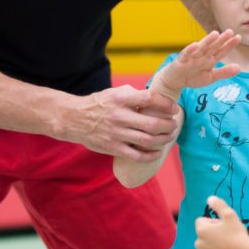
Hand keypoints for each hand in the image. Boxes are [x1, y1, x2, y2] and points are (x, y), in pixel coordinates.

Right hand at [65, 84, 179, 160]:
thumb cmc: (101, 103)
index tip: (174, 108)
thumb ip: (136, 95)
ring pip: (147, 140)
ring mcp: (116, 133)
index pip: (150, 98)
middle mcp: (119, 116)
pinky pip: (136, 155)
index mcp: (122, 99)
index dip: (166, 104)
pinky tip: (158, 152)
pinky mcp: (112, 147)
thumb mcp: (116, 92)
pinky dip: (150, 156)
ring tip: (170, 135)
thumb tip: (159, 99)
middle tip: (174, 123)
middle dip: (169, 125)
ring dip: (163, 139)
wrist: (74, 118)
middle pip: (152, 123)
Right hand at [154, 30, 240, 96]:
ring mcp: (192, 57)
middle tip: (230, 31)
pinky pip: (186, 54)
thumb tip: (240, 68)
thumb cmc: (193, 77)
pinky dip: (190, 50)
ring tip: (215, 34)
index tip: (239, 37)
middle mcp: (202, 56)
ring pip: (201, 48)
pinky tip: (195, 45)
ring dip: (207, 41)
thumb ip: (224, 72)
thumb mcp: (211, 77)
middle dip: (221, 40)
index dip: (229, 44)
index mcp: (210, 59)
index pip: (221, 51)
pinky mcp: (181, 61)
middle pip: (213, 47)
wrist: (175, 81)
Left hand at [195, 196, 248, 248]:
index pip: (201, 220)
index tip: (223, 224)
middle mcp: (198, 242)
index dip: (213, 220)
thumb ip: (218, 204)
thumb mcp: (229, 214)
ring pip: (207, 239)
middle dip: (213, 229)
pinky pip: (210, 248)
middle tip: (226, 232)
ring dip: (214, 238)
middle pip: (204, 230)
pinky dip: (216, 246)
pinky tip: (226, 247)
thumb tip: (210, 198)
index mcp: (201, 230)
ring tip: (227, 240)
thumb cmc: (235, 233)